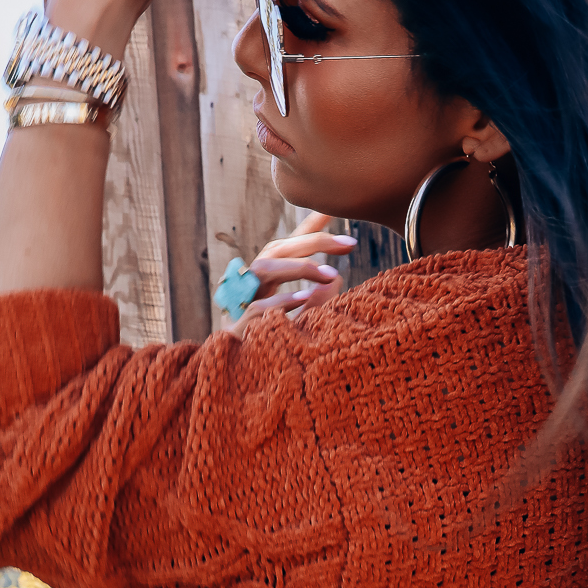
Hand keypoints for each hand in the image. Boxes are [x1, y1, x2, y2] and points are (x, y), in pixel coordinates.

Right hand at [215, 213, 356, 334]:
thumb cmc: (272, 346)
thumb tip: (335, 276)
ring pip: (265, 269)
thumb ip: (318, 298)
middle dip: (314, 242)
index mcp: (266, 279)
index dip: (310, 226)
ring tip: (329, 273)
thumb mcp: (301, 320)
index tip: (333, 208)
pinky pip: (259, 306)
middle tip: (349, 242)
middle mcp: (252, 283)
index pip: (289, 246)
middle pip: (279, 249)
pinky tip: (307, 298)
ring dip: (299, 268)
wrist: (238, 380)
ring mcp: (241, 301)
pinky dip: (283, 301)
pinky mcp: (237, 325)